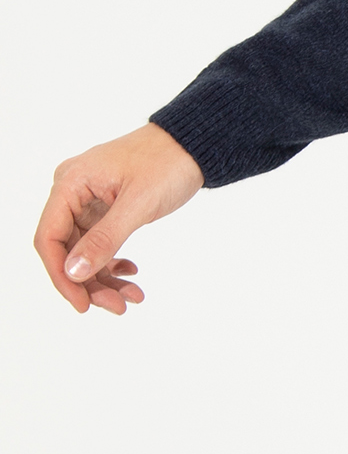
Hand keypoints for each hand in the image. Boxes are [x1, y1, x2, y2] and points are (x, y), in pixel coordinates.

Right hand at [33, 122, 203, 315]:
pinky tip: (132, 274)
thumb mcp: (137, 205)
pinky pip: (100, 243)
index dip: (61, 276)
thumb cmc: (166, 163)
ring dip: (103, 278)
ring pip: (84, 251)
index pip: (49, 239)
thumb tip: (74, 272)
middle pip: (66, 250)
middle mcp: (72, 192)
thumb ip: (104, 239)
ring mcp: (88, 201)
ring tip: (131, 298)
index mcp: (69, 184)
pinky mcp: (105, 209)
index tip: (82, 305)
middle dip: (89, 283)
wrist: (192, 146)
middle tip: (118, 307)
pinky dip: (114, 263)